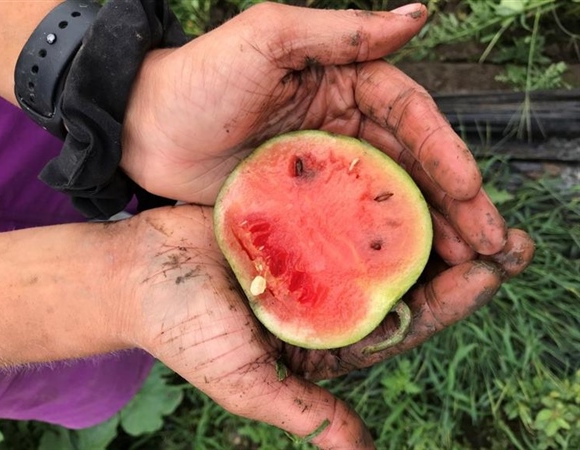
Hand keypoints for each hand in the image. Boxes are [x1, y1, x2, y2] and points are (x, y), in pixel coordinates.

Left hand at [121, 2, 506, 260]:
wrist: (144, 131)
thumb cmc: (200, 77)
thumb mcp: (268, 38)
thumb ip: (341, 32)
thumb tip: (420, 14)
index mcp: (345, 84)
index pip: (410, 116)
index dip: (445, 152)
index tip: (471, 191)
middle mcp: (343, 128)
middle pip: (412, 167)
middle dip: (453, 204)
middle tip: (487, 245)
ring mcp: (325, 174)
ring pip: (389, 203)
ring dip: (428, 234)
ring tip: (463, 268)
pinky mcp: (303, 210)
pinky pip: (349, 230)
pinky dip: (379, 250)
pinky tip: (404, 276)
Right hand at [122, 205, 533, 448]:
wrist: (134, 271)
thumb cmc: (181, 330)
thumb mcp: (242, 380)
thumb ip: (301, 409)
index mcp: (325, 339)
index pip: (403, 323)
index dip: (451, 302)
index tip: (491, 272)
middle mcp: (327, 295)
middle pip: (405, 278)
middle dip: (458, 258)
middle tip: (507, 235)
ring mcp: (313, 252)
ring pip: (381, 236)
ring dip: (428, 219)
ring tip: (471, 194)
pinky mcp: (294, 216)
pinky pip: (342, 200)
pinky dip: (375, 186)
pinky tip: (405, 168)